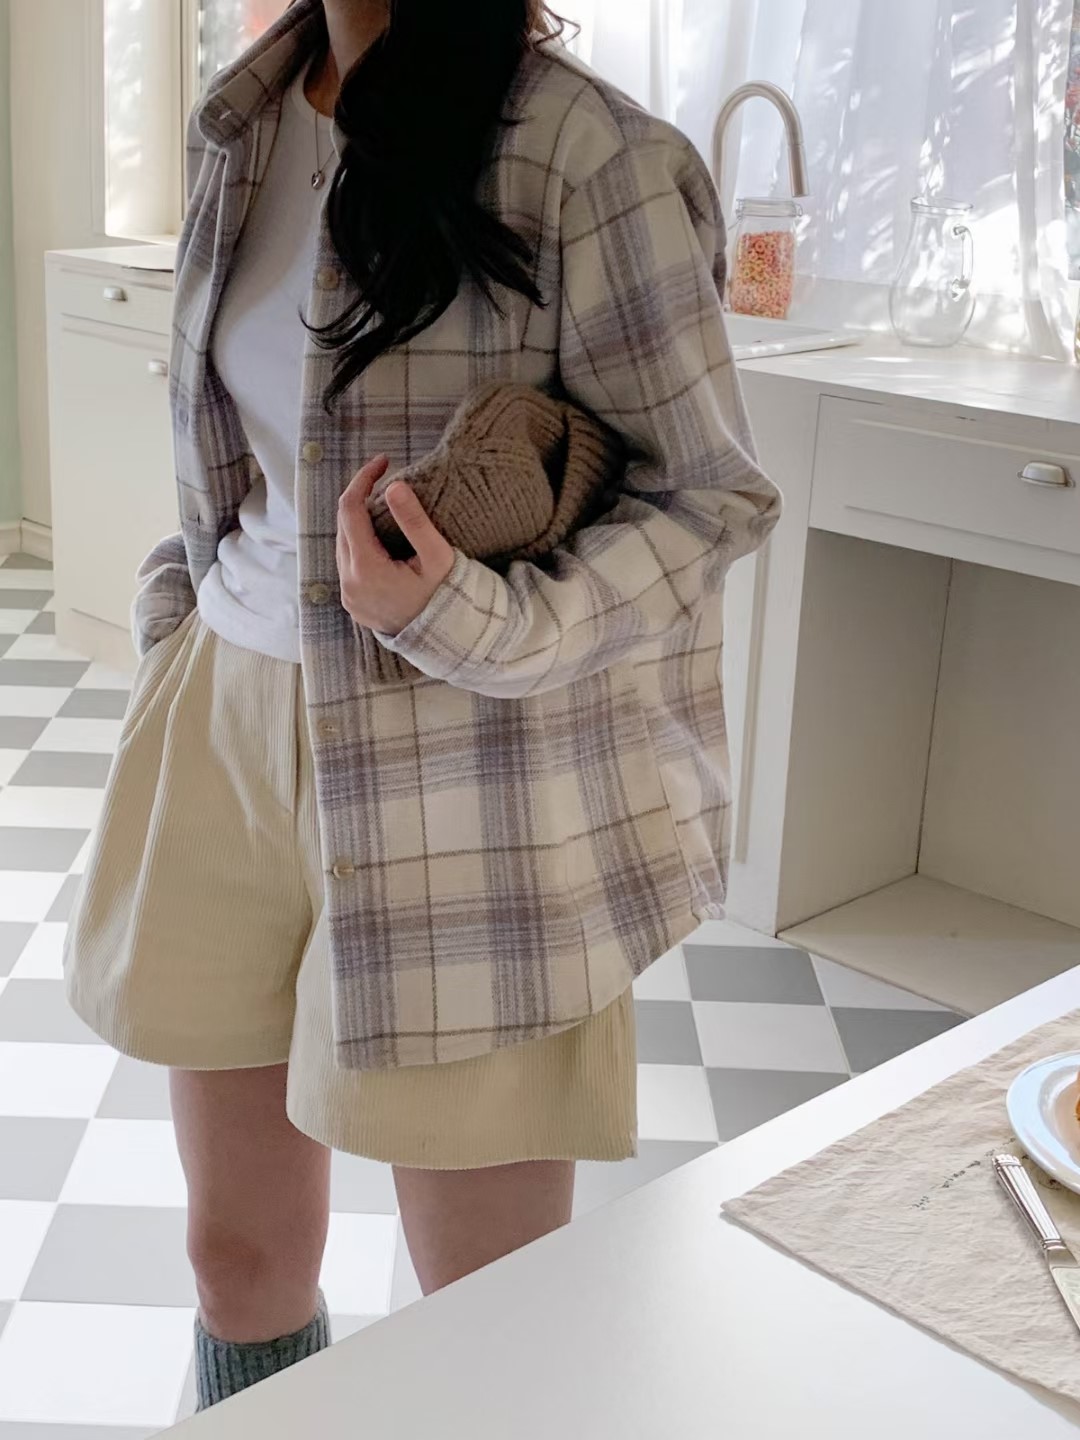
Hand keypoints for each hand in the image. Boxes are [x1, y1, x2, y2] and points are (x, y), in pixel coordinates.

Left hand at [336, 457, 455, 635]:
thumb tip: (394, 485)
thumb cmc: (445, 598)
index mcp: (366, 568)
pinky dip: (359, 544)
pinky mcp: (351, 602)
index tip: (383, 462)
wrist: (444, 641)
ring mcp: (347, 594)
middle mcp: (348, 582)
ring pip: (343, 543)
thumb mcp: (437, 557)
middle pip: (343, 525)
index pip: (350, 509)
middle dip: (360, 498)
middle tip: (385, 479)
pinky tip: (380, 539)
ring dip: (358, 521)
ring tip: (384, 508)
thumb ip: (415, 521)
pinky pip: (347, 563)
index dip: (363, 479)